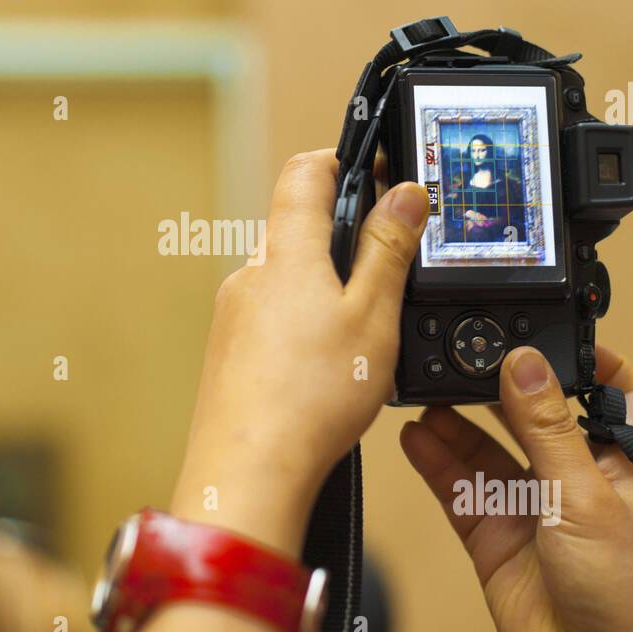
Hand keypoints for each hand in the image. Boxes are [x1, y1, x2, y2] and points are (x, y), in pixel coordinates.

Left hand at [171, 149, 428, 556]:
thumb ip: (389, 249)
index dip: (343, 160)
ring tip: (361, 331)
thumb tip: (404, 193)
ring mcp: (234, 314)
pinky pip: (269, 318)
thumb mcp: (374, 315)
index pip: (305, 170)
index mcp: (288, 252)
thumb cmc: (310, 399)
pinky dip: (301, 325)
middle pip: (297, 226)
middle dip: (342, 236)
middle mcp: (251, 274)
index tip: (378, 173)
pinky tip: (325, 367)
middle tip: (386, 268)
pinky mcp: (228, 352)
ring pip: (285, 277)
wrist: (249, 471)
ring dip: (322, 286)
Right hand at [400, 344, 632, 631]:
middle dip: (500, 385)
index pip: (615, 393)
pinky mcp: (494, 535)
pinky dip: (435, 459)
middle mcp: (573, 476)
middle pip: (532, 413)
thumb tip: (525, 362)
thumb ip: (548, 428)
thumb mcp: (587, 494)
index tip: (554, 333)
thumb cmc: (631, 593)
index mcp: (619, 458)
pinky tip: (417, 435)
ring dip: (458, 419)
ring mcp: (530, 504)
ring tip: (429, 389)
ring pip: (487, 447)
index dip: (592, 360)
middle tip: (466, 355)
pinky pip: (458, 486)